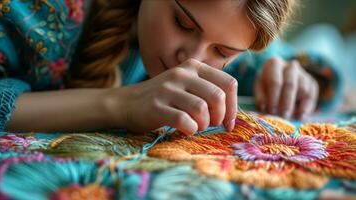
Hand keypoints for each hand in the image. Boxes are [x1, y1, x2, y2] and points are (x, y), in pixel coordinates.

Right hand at [108, 59, 237, 134]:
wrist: (126, 103)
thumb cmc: (163, 98)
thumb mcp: (186, 84)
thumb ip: (207, 89)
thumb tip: (233, 111)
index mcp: (193, 67)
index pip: (228, 83)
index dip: (233, 106)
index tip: (228, 121)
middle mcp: (181, 74)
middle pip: (217, 96)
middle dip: (220, 116)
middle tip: (212, 124)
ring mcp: (167, 89)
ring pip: (201, 109)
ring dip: (204, 124)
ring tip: (197, 126)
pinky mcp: (156, 106)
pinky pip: (184, 121)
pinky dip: (190, 130)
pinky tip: (185, 130)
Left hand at [254, 57, 318, 119]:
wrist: (279, 82)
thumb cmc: (266, 86)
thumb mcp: (259, 89)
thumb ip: (260, 97)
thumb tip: (263, 107)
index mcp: (274, 63)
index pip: (275, 81)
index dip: (273, 98)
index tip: (271, 111)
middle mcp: (290, 66)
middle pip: (290, 85)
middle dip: (286, 103)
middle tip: (283, 116)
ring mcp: (303, 73)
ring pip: (303, 90)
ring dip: (296, 106)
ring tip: (289, 118)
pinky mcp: (312, 83)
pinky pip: (311, 96)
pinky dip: (306, 108)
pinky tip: (300, 117)